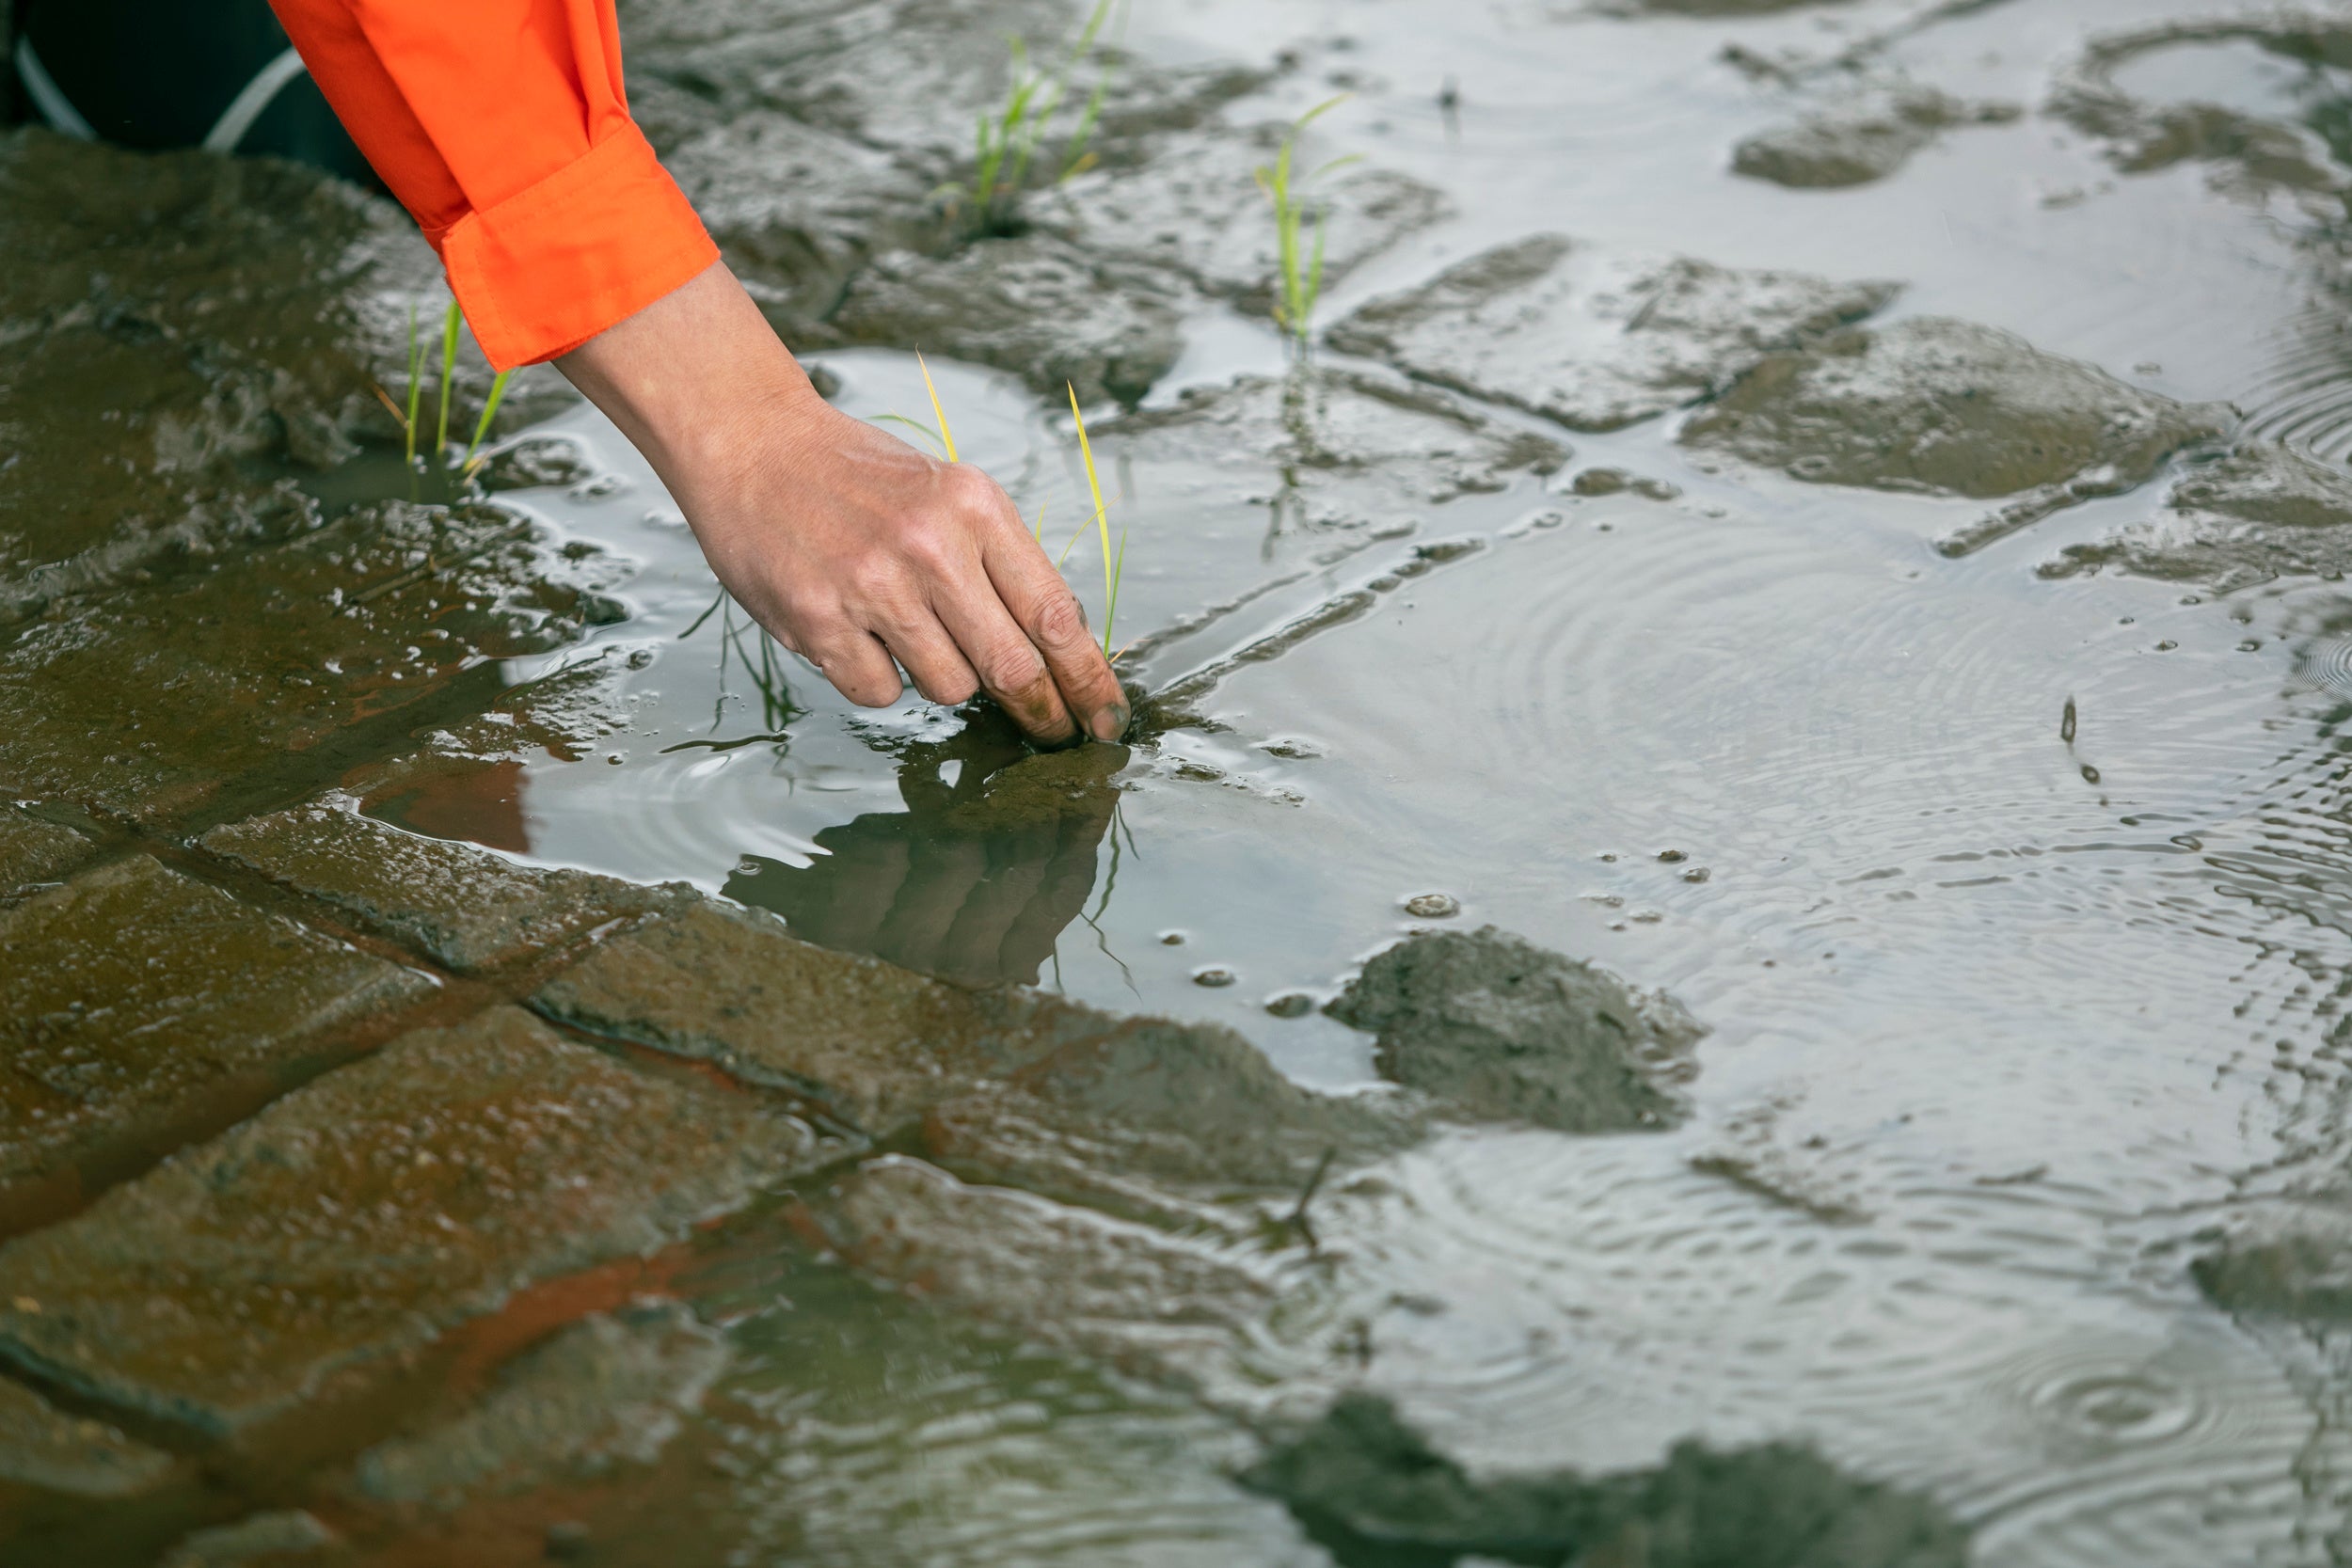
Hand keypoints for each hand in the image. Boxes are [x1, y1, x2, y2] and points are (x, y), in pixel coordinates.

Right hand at [555, 262, 1128, 744]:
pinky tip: (856, 631)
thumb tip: (1057, 656)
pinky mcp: (819, 621)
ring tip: (906, 628)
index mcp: (976, 507)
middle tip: (1049, 732)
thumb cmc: (860, 481)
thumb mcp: (949, 495)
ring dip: (942, 678)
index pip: (1056, 615)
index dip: (1090, 681)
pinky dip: (878, 678)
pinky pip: (881, 692)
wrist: (752, 444)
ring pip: (948, 688)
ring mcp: (873, 586)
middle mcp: (931, 545)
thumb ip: (1000, 566)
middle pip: (1013, 667)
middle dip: (1039, 712)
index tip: (1109, 719)